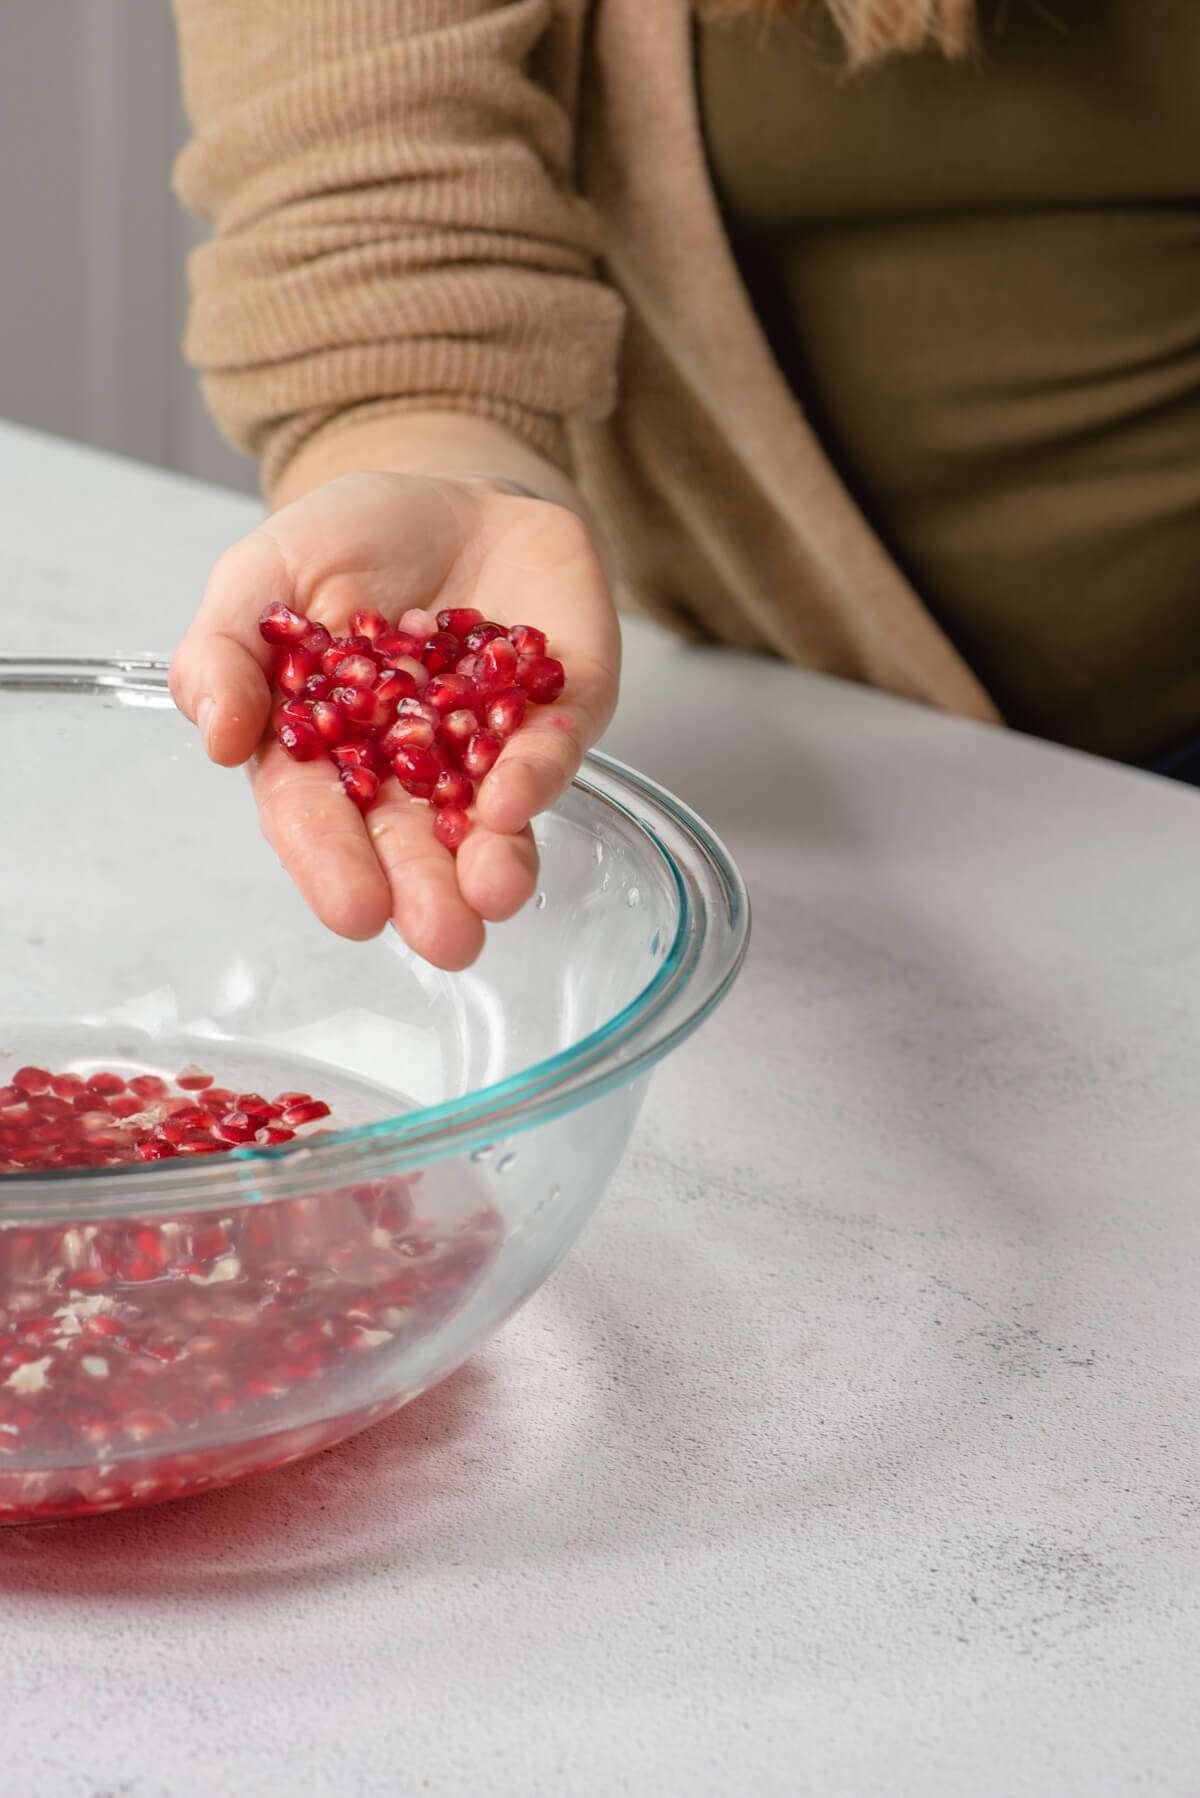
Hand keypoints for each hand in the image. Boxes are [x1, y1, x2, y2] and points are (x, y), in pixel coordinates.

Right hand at [170, 471, 619, 968]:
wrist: (453, 488)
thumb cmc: (348, 543)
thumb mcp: (262, 576)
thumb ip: (225, 651)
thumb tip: (215, 736)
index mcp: (328, 754)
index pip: (321, 821)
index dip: (334, 865)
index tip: (354, 910)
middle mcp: (414, 771)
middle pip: (415, 843)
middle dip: (428, 892)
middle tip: (443, 937)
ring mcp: (491, 746)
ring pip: (494, 820)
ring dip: (497, 861)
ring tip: (494, 894)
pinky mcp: (562, 710)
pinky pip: (554, 750)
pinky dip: (538, 773)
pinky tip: (518, 795)